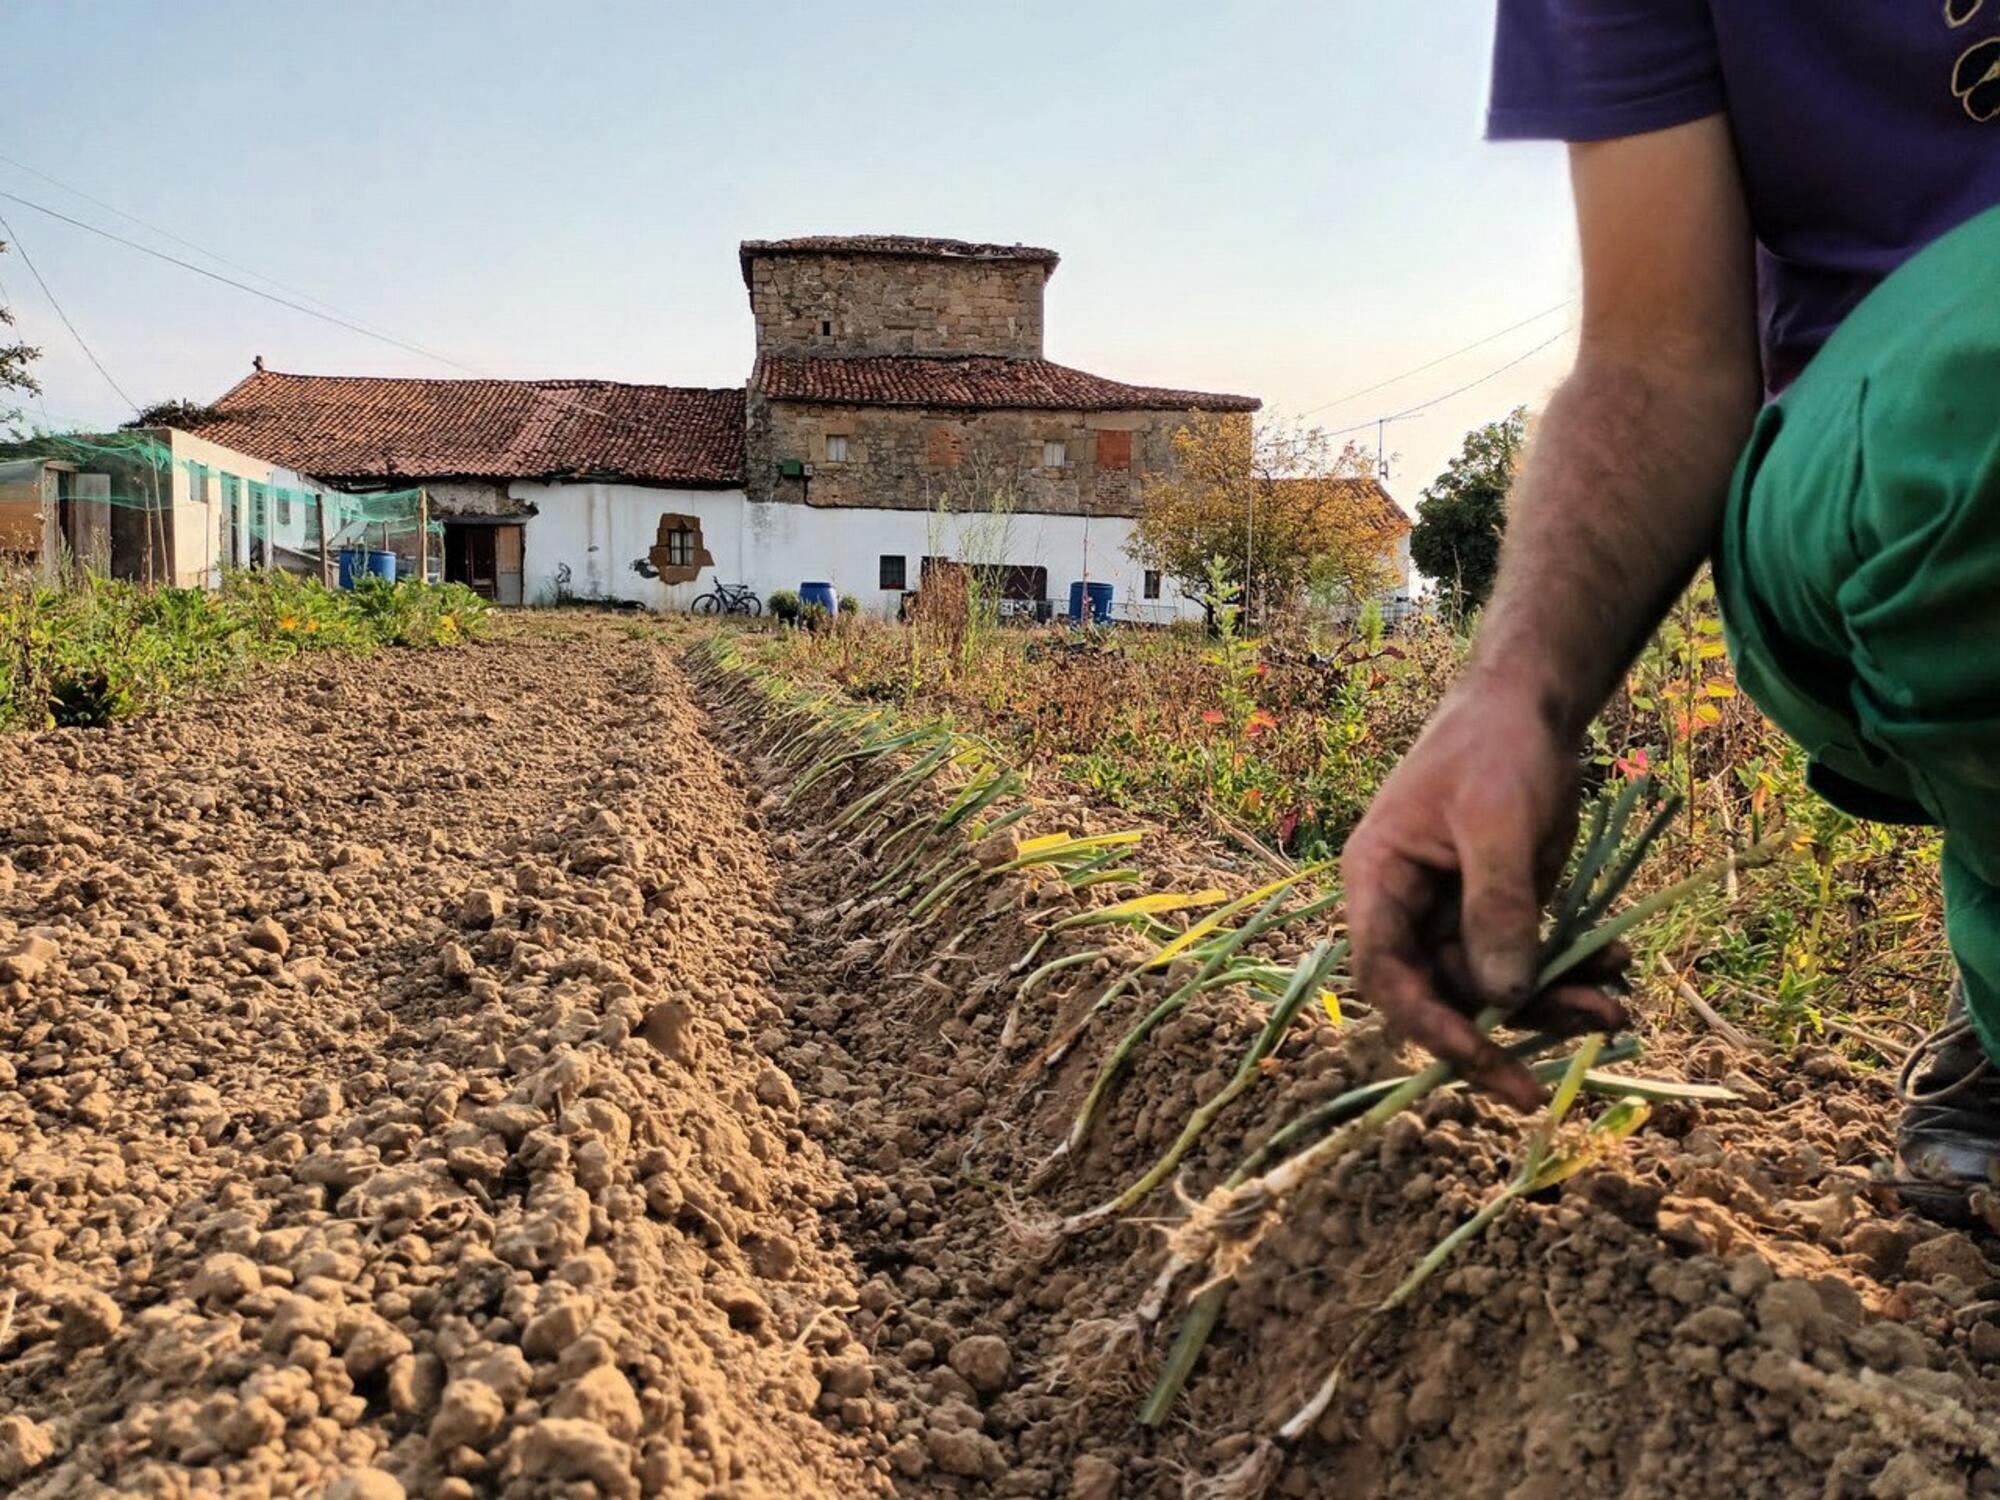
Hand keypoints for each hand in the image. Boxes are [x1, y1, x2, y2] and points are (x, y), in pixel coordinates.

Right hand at [1342, 681, 1628, 1109]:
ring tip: (1618, 1009)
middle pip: (1441, 994)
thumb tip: (1503, 997)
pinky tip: (1617, 963)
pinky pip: (1529, 962)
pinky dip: (1572, 973)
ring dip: (1552, 1005)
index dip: (1427, 1025)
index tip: (1482, 1061)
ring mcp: (1454, 914)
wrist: (1532, 707)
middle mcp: (1407, 908)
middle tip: (1552, 1080)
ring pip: (1493, 988)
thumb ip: (1497, 906)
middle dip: (1504, 1030)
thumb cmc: (1495, 748)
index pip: (1386, 973)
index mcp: (1379, 882)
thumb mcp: (1498, 821)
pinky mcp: (1501, 911)